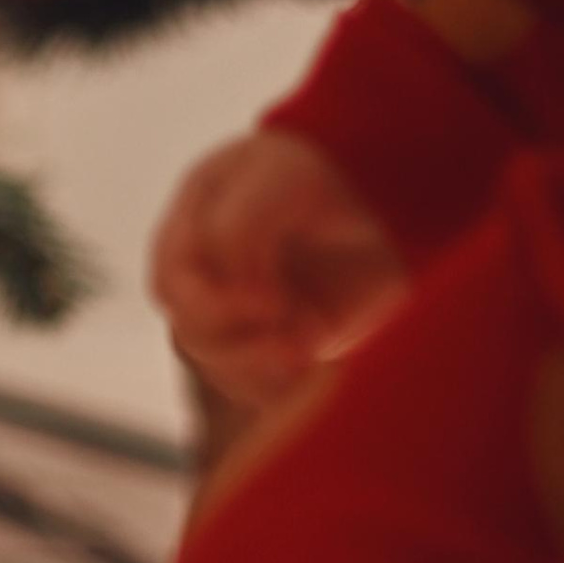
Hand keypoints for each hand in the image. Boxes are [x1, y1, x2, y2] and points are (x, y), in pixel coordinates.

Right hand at [149, 128, 406, 412]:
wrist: (393, 199)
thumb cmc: (328, 175)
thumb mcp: (276, 179)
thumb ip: (235, 228)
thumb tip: (234, 292)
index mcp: (194, 224)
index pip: (170, 282)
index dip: (207, 302)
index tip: (269, 297)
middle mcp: (211, 272)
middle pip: (187, 329)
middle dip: (233, 335)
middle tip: (287, 317)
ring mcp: (242, 312)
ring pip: (217, 364)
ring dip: (255, 363)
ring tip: (302, 346)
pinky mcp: (278, 343)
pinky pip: (256, 387)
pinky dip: (279, 387)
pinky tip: (311, 369)